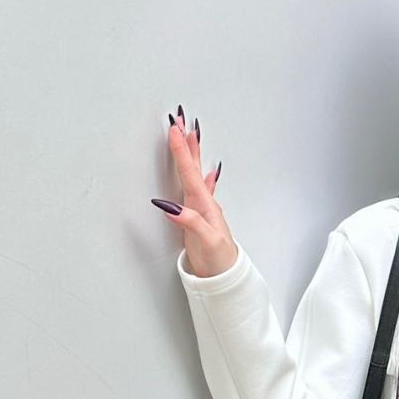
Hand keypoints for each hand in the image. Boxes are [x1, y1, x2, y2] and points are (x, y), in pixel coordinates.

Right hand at [152, 105, 237, 277]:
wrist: (226, 277)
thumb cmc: (218, 261)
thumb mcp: (205, 242)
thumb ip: (190, 223)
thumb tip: (172, 207)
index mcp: (204, 206)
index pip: (189, 173)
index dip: (181, 151)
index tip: (176, 130)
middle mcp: (204, 203)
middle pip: (194, 167)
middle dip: (188, 143)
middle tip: (182, 120)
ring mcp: (203, 209)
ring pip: (196, 174)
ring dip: (193, 154)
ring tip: (192, 134)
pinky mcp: (201, 217)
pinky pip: (201, 189)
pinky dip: (202, 177)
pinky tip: (208, 172)